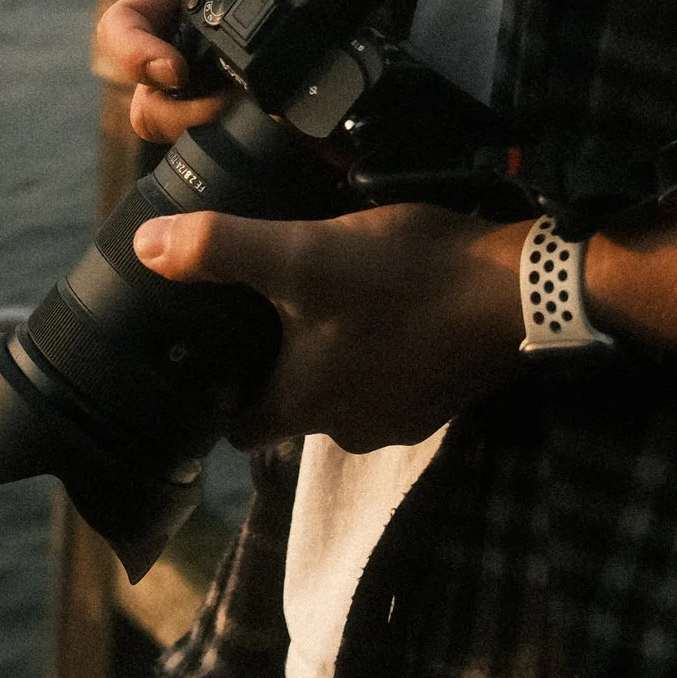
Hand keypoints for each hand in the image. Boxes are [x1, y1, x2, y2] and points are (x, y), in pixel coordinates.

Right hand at [95, 0, 405, 143]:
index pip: (126, 24)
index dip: (132, 51)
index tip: (176, 70)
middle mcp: (194, 40)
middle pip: (143, 90)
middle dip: (173, 110)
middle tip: (226, 108)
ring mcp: (218, 82)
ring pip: (174, 124)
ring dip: (200, 132)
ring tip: (262, 125)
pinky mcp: (248, 116)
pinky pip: (219, 143)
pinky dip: (239, 150)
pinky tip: (283, 146)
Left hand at [134, 203, 528, 450]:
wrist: (527, 290)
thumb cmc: (406, 279)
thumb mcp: (303, 254)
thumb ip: (222, 250)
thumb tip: (149, 248)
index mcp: (305, 406)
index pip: (238, 427)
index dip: (218, 396)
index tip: (209, 355)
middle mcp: (350, 429)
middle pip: (290, 405)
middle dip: (275, 365)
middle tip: (261, 309)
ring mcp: (404, 417)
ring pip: (343, 390)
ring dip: (332, 353)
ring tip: (321, 297)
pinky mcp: (445, 394)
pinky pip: (391, 377)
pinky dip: (380, 348)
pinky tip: (384, 304)